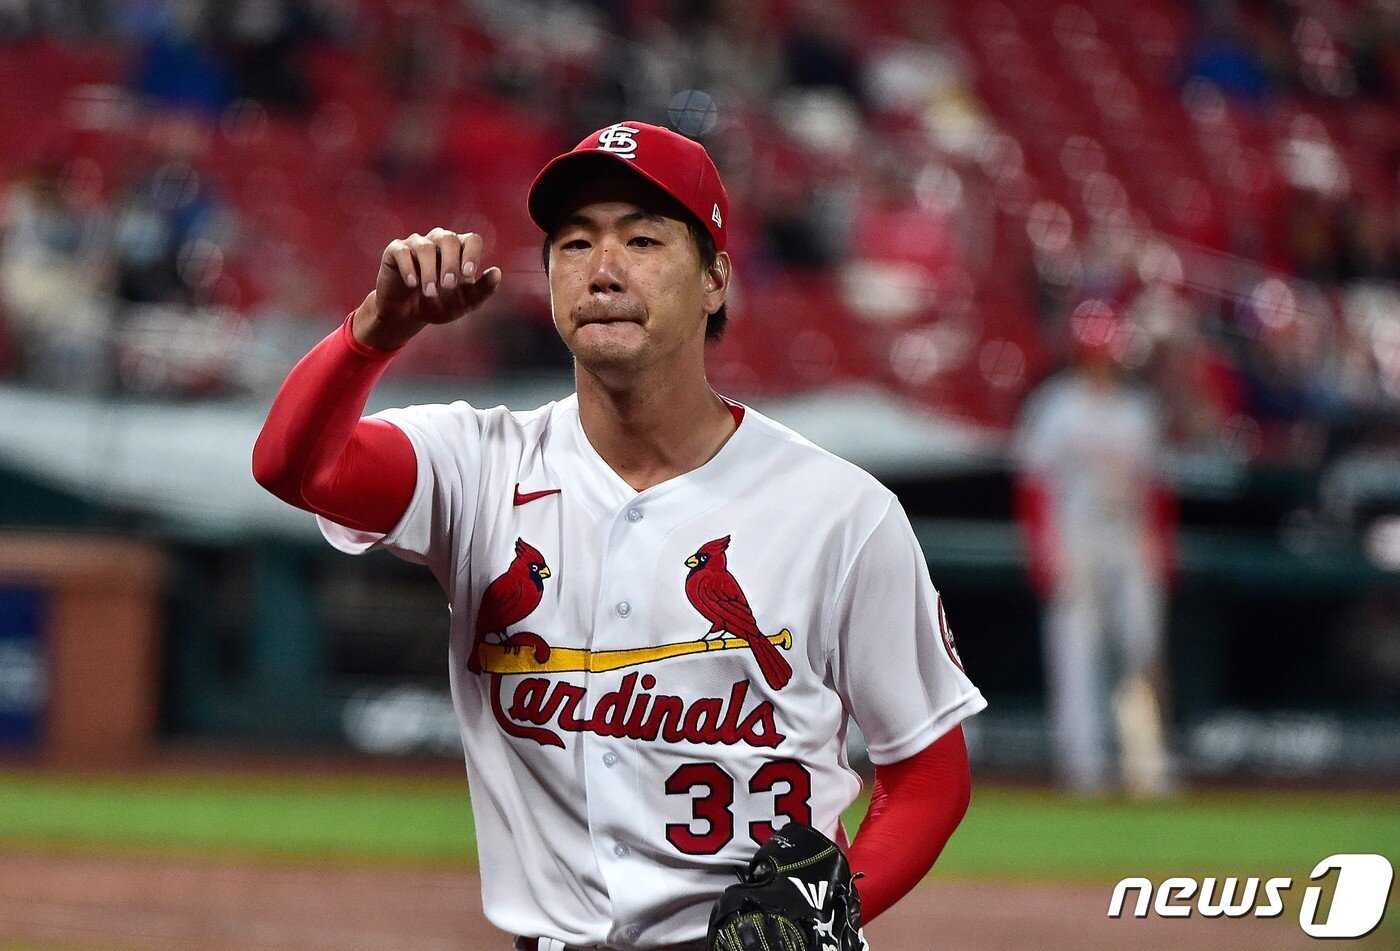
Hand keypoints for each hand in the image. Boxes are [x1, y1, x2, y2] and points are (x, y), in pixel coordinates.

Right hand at [353, 229, 502, 349]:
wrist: (407, 315)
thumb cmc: (439, 305)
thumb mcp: (464, 303)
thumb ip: (482, 290)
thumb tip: (497, 272)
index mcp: (460, 250)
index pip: (472, 240)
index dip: (472, 254)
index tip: (468, 276)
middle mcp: (439, 241)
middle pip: (449, 239)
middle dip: (451, 263)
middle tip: (448, 286)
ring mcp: (416, 244)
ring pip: (425, 247)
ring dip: (430, 272)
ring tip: (430, 293)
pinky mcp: (395, 251)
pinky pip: (402, 252)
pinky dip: (409, 268)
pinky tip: (413, 284)